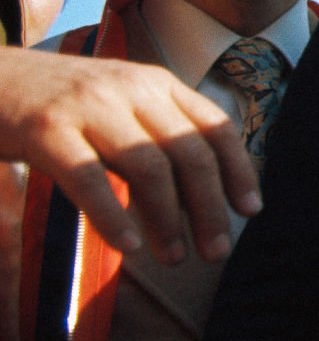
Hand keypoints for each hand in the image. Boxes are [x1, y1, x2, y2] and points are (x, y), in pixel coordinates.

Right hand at [0, 47, 260, 262]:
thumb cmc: (59, 104)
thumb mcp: (119, 103)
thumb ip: (156, 134)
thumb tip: (199, 191)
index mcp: (156, 83)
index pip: (214, 127)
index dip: (238, 170)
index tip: (250, 210)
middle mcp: (131, 89)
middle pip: (189, 153)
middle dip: (209, 207)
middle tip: (217, 251)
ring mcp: (89, 107)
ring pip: (148, 167)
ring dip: (168, 219)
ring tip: (174, 257)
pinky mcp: (46, 130)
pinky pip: (90, 179)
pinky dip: (114, 216)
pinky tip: (130, 246)